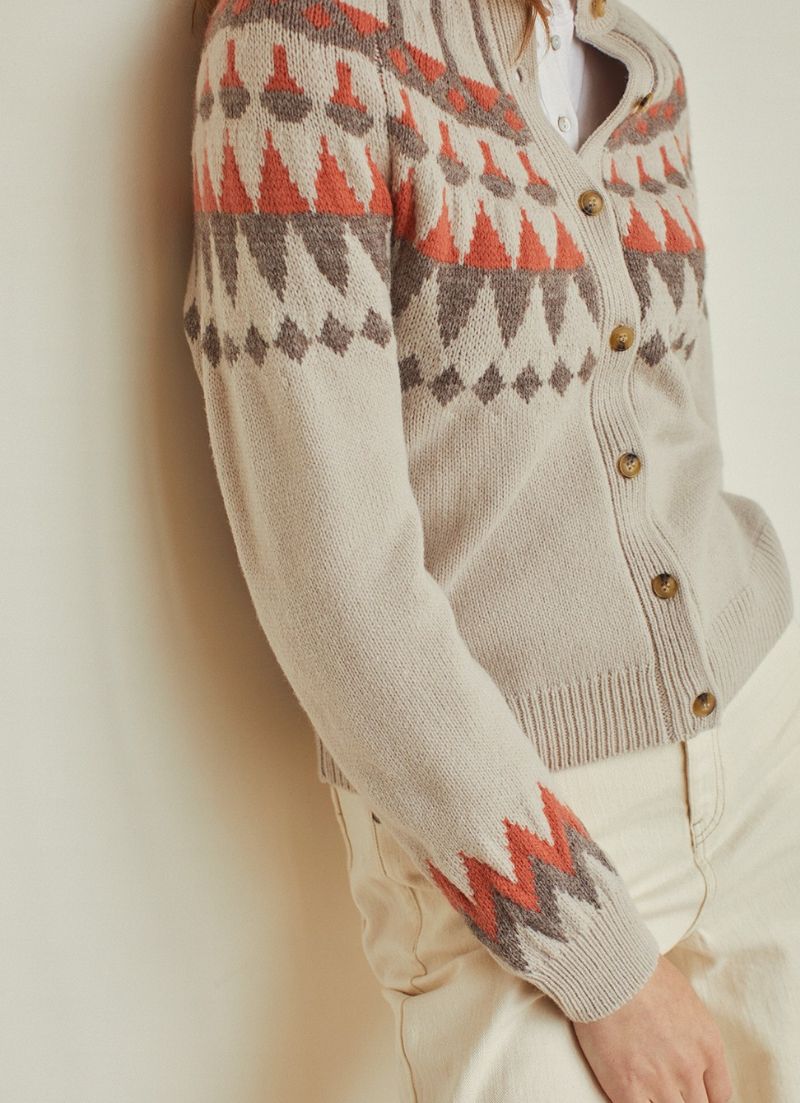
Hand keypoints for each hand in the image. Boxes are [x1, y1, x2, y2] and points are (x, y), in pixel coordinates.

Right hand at [572, 955, 732, 1102]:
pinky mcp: (627, 1087)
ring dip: (659, 1100)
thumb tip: (683, 1046)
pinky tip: (630, 1092)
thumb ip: (691, 1033)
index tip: (692, 1092)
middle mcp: (688, 1067)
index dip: (704, 1096)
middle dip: (682, 1098)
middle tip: (666, 1087)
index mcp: (707, 1045)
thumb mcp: (684, 999)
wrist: (607, 970)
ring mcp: (659, 1081)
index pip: (720, 1094)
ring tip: (646, 1086)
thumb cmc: (641, 972)